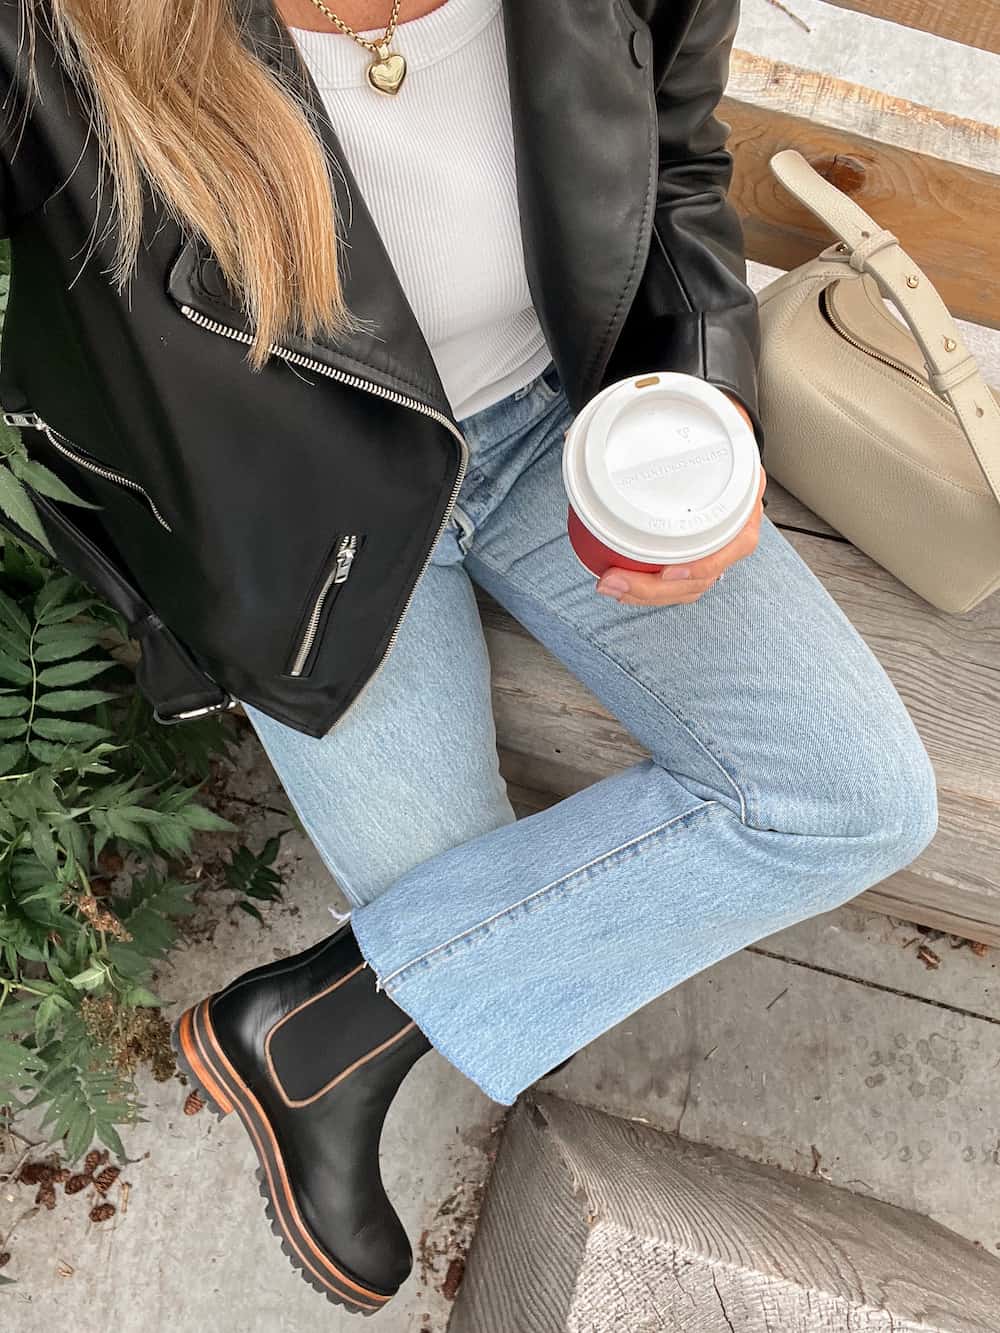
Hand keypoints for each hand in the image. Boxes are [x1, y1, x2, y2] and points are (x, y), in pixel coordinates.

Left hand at [596, 396, 764, 606]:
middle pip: (704, 575)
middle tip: (614, 580)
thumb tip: (572, 436)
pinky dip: (652, 589)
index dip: (704, 563)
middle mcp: (735, 527)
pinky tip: (622, 586)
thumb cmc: (704, 428)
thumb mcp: (687, 418)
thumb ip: (641, 425)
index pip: (736, 543)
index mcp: (744, 496)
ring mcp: (718, 544)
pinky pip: (680, 583)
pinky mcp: (698, 553)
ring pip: (690, 587)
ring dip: (649, 594)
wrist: (721, 427)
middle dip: (656, 589)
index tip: (670, 571)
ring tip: (611, 586)